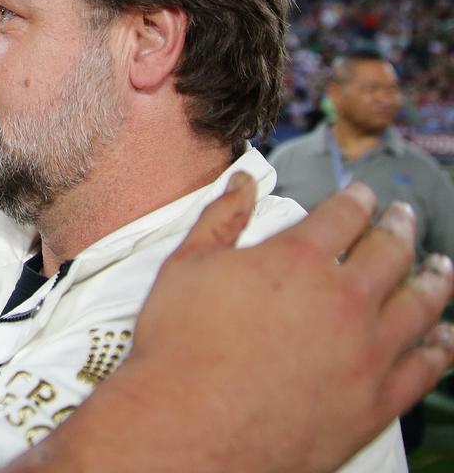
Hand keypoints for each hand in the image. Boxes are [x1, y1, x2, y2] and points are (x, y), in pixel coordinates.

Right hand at [116, 176, 450, 471]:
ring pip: (420, 304)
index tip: (364, 196)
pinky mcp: (377, 399)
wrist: (190, 426)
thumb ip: (220, 218)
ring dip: (433, 279)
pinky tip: (443, 336)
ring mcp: (368, 351)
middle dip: (399, 228)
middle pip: (390, 252)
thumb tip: (241, 181)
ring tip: (439, 268)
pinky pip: (426, 366)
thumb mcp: (185, 266)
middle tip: (402, 218)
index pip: (344, 215)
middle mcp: (344, 299)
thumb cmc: (180, 348)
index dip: (357, 200)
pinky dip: (441, 346)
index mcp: (297, 259)